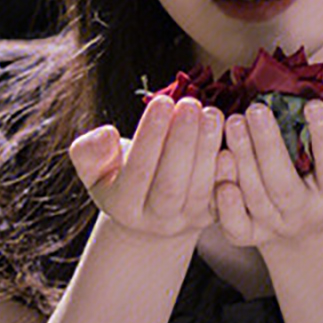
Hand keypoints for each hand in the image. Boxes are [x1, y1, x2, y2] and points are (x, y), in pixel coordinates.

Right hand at [68, 96, 223, 240]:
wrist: (150, 214)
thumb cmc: (120, 177)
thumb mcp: (94, 167)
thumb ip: (89, 151)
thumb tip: (107, 134)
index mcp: (123, 207)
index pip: (137, 172)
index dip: (150, 137)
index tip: (161, 101)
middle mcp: (156, 221)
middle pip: (171, 184)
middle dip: (181, 142)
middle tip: (190, 104)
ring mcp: (187, 221)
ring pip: (200, 189)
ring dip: (208, 149)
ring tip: (211, 113)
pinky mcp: (213, 216)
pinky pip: (224, 196)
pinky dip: (229, 169)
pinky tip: (234, 139)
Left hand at [214, 99, 322, 249]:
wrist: (308, 231)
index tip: (314, 105)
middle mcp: (304, 214)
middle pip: (284, 185)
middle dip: (268, 146)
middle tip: (256, 109)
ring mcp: (274, 226)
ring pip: (256, 197)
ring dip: (242, 159)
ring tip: (233, 122)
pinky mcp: (248, 235)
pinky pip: (235, 225)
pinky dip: (224, 202)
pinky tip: (218, 164)